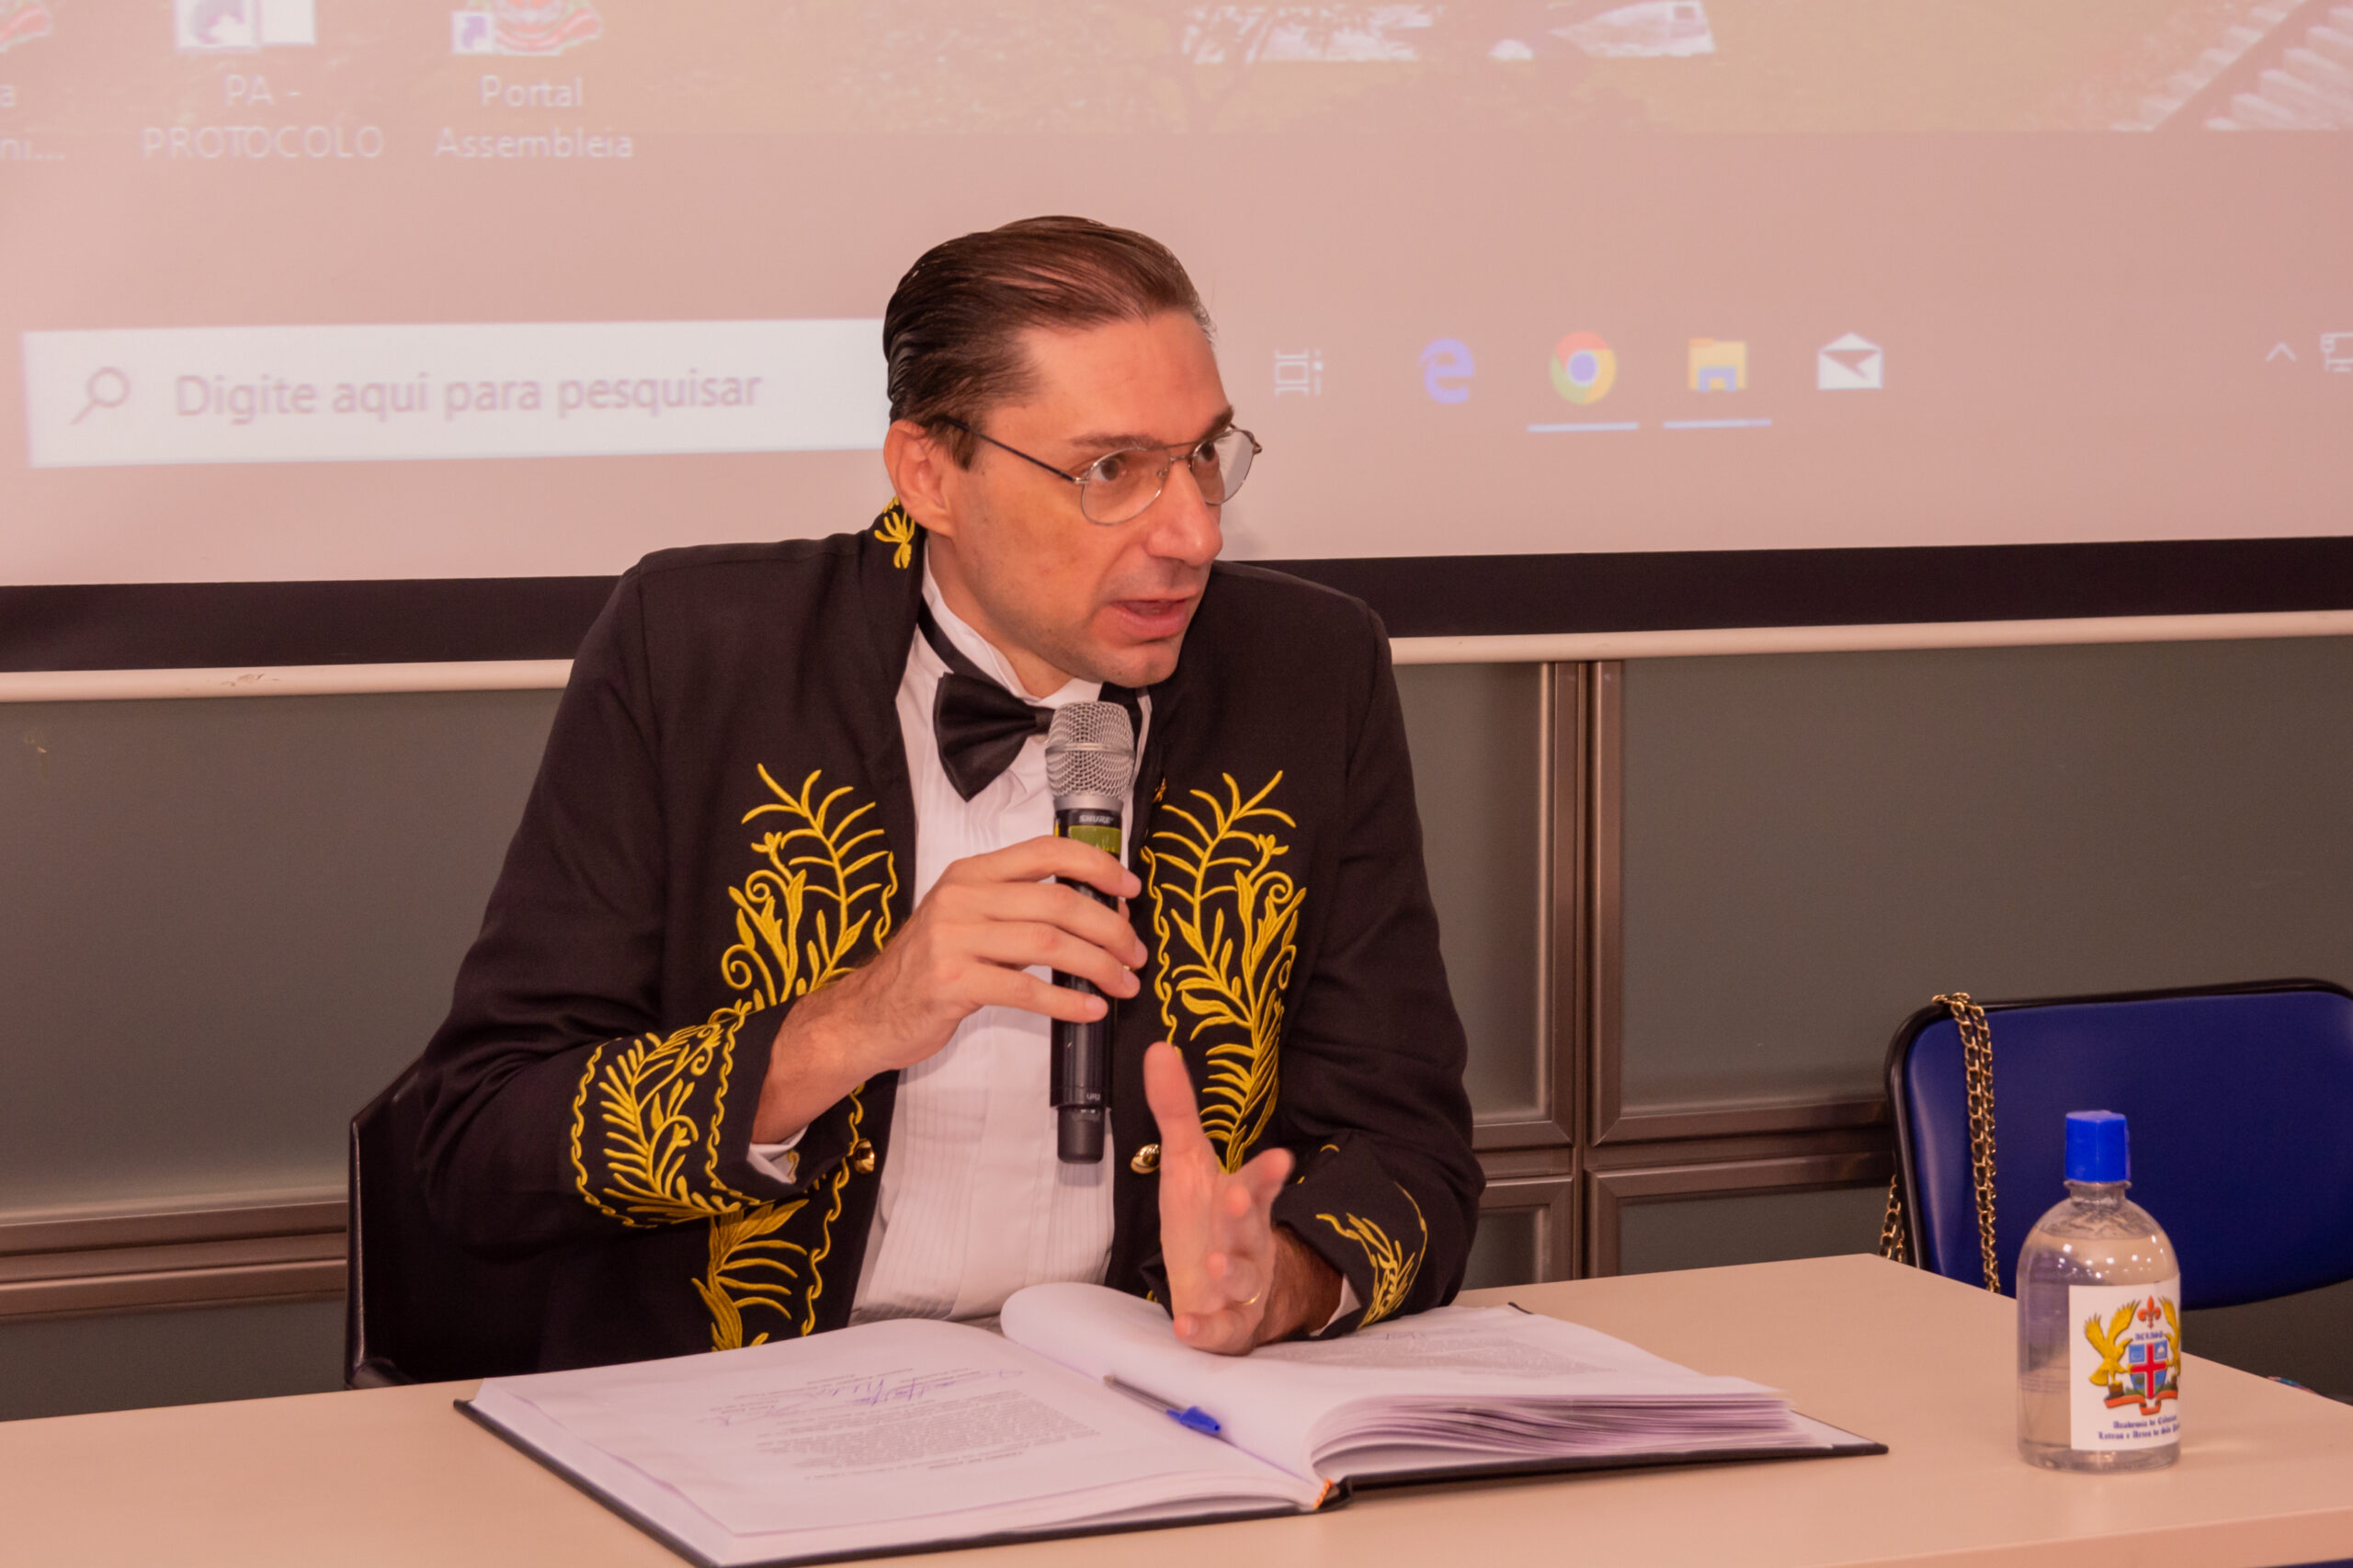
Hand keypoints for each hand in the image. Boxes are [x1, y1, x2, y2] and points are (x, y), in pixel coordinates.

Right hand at [754, 836, 1146, 1141]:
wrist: (870, 1012)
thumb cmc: (930, 968)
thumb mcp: (968, 920)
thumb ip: (1018, 909)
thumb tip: (1096, 912)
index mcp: (972, 873)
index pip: (1046, 852)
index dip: (1097, 866)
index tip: (1131, 889)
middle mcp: (962, 897)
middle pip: (1057, 902)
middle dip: (1110, 928)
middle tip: (1135, 954)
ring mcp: (954, 937)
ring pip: (1049, 943)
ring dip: (1098, 966)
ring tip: (1123, 984)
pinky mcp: (952, 981)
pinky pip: (1025, 989)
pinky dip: (1067, 1001)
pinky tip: (1089, 1010)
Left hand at [1144, 1041, 1340, 1352]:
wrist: (1235, 1289)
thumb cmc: (1210, 1219)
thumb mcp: (1187, 1163)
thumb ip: (1176, 1110)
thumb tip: (1158, 1049)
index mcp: (1242, 1202)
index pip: (1260, 1183)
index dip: (1268, 1173)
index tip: (1280, 1157)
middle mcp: (1246, 1243)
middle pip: (1252, 1227)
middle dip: (1247, 1213)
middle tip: (1240, 1197)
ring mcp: (1240, 1285)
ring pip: (1243, 1278)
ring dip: (1231, 1270)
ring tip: (1213, 1262)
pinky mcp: (1227, 1324)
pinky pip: (1221, 1330)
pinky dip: (1207, 1330)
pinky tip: (1188, 1327)